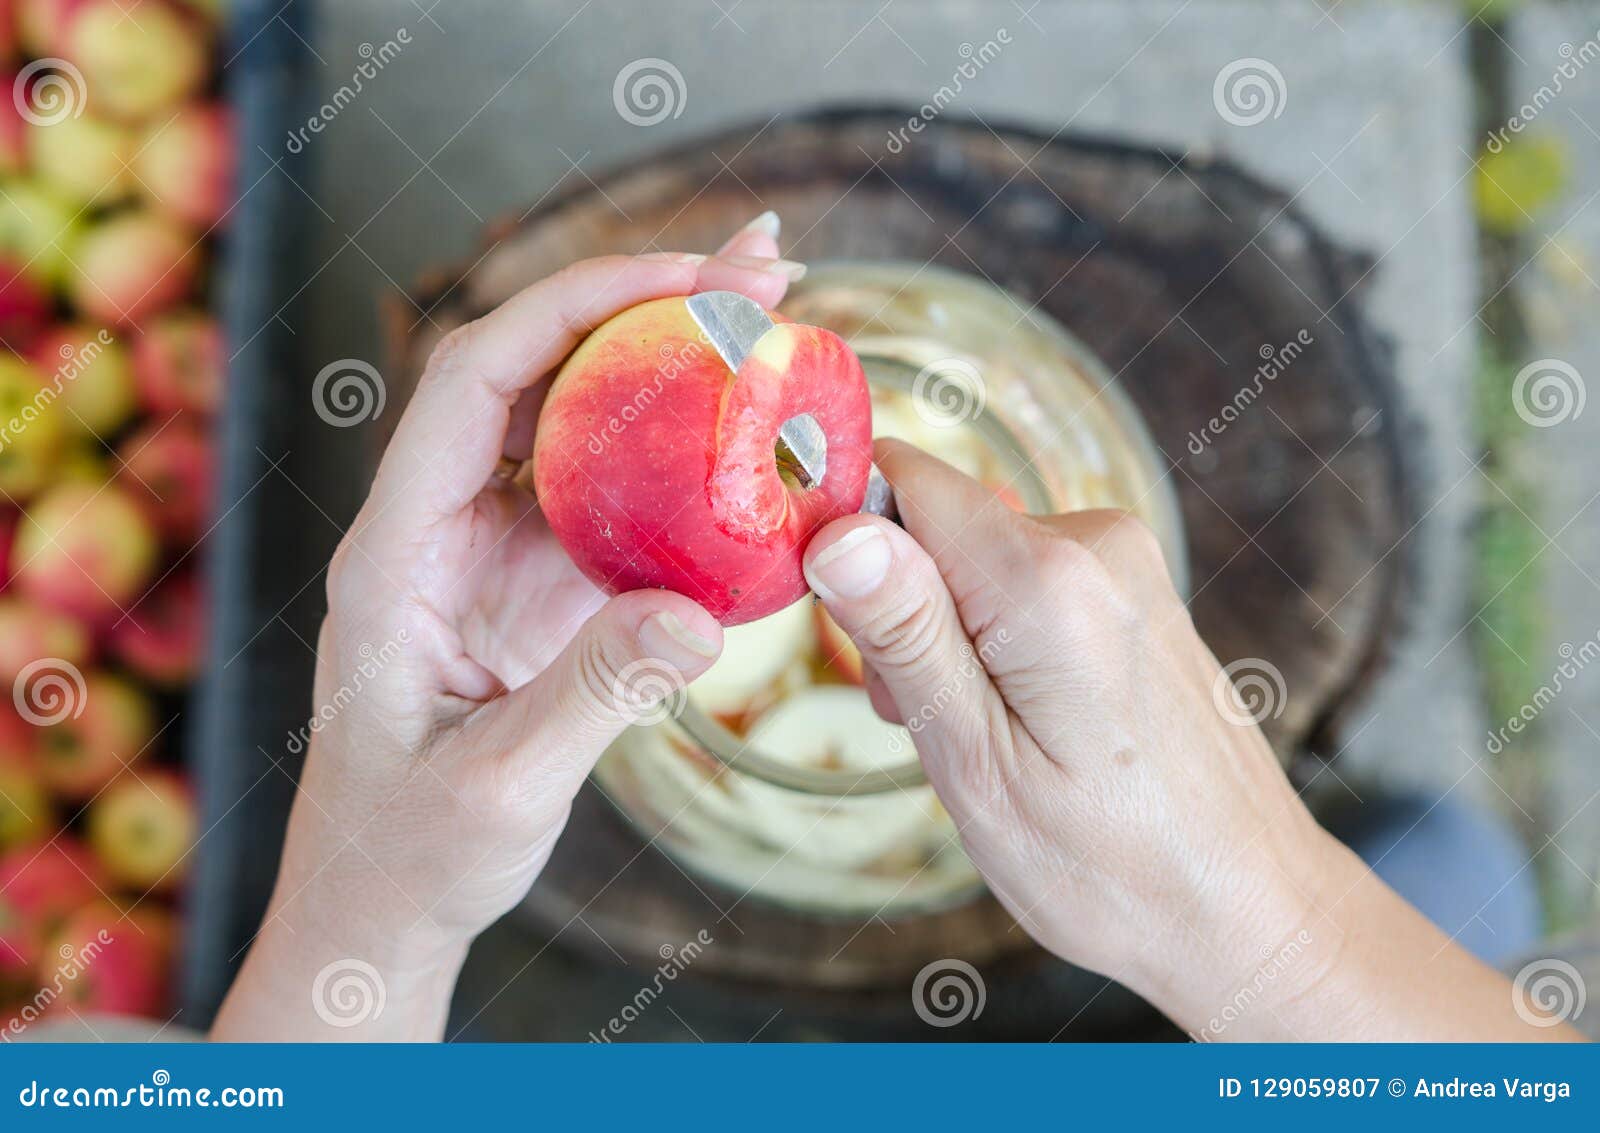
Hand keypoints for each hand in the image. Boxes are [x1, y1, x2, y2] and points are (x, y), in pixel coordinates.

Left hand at [214, 215, 801, 1040]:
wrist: (387, 898)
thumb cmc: (410, 849)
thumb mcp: (496, 789)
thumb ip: (587, 700)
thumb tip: (700, 617)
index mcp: (399, 550)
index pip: (477, 378)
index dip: (576, 307)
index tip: (687, 279)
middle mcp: (442, 525)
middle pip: (541, 370)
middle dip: (649, 301)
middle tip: (765, 260)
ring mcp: (495, 550)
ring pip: (584, 419)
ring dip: (674, 360)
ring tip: (774, 310)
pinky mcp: (542, 585)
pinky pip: (617, 494)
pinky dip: (686, 451)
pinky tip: (754, 432)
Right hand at [802, 440, 1581, 1041]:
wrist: (1248, 906)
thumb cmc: (1110, 865)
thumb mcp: (976, 764)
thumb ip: (907, 635)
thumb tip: (837, 531)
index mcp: (1046, 579)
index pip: (902, 481)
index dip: (850, 543)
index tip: (850, 631)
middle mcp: (1095, 543)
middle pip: (936, 524)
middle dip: (902, 610)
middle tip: (926, 721)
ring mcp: (1125, 564)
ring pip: (975, 557)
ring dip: (950, 634)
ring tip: (984, 740)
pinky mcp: (1135, 590)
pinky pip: (1026, 579)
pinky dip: (999, 640)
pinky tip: (1025, 723)